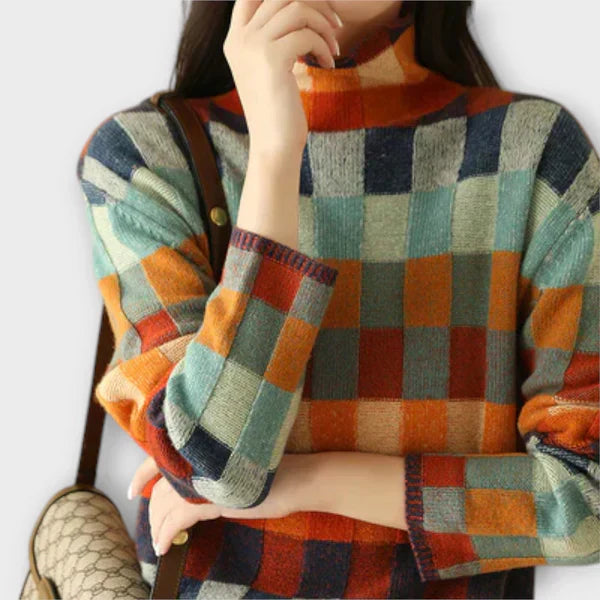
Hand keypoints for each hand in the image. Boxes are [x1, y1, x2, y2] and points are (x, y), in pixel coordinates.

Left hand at [128, 453, 318, 556]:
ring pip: (166, 503)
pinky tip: (164, 546)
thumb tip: (194, 486)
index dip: (142, 472)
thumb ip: (214, 472)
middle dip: (153, 511)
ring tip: (159, 540)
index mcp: (208, 447)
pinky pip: (178, 519)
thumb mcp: (239, 469)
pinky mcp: (215, 498)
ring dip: (158, 525)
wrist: (302, 478)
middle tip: (154, 526)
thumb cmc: (277, 472)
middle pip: (162, 485)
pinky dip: (166, 534)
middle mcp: (203, 458)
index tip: (133, 488)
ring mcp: (208, 477)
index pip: (164, 455)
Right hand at [224, 0, 342, 155]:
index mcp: (235, 40)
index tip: (312, 9)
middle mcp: (240, 39)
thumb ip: (274, 39)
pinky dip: (324, 47)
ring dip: (324, 24)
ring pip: (297, 8)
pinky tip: (328, 65)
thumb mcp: (269, 70)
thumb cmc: (278, 112)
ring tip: (333, 47)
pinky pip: (307, 34)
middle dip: (314, 3)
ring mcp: (253, 47)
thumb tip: (299, 9)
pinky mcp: (271, 59)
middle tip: (334, 24)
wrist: (274, 146)